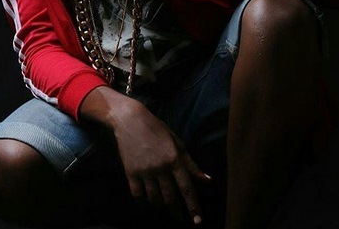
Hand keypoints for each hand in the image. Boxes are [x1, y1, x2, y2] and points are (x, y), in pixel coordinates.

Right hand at [113, 99, 208, 223]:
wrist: (130, 120)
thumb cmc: (157, 129)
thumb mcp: (177, 142)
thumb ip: (191, 164)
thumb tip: (207, 180)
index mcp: (174, 158)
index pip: (187, 188)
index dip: (193, 207)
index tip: (198, 222)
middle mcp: (161, 167)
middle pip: (171, 198)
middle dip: (177, 213)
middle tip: (180, 221)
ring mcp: (145, 171)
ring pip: (154, 199)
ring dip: (160, 208)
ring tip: (164, 209)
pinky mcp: (131, 173)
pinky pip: (138, 195)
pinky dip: (143, 203)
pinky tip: (147, 204)